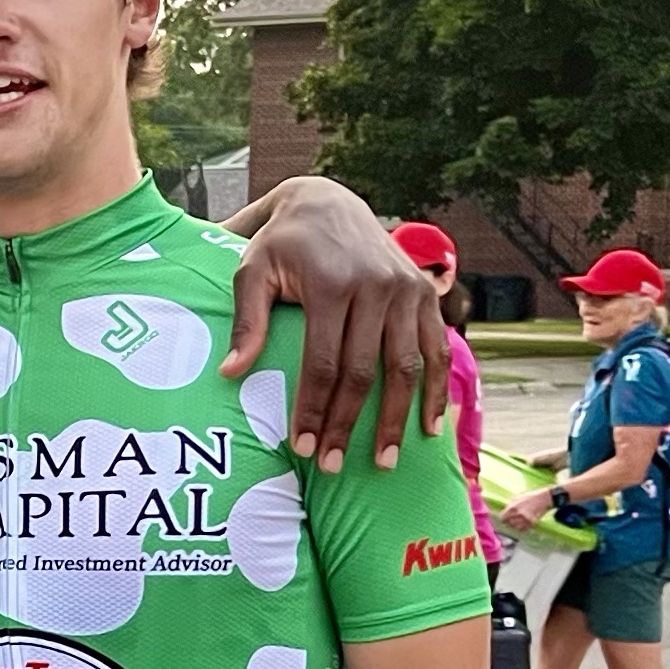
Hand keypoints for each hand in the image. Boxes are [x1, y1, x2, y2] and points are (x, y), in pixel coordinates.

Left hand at [221, 179, 443, 474]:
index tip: (303, 449)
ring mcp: (406, 289)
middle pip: (365, 372)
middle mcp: (375, 285)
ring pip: (407, 367)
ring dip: (398, 419)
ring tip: (386, 462)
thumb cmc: (281, 244)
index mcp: (330, 283)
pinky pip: (437, 349)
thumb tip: (230, 374)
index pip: (323, 363)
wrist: (327, 202)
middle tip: (334, 466)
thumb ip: (247, 321)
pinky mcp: (425, 293)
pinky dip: (438, 391)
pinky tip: (431, 428)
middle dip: (349, 425)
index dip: (314, 410)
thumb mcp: (252, 269)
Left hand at [497, 485, 555, 537]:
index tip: (504, 519)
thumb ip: (510, 505)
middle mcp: (518, 514)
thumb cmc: (530, 497)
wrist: (544, 499)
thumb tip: (504, 511)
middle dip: (509, 522)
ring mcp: (525, 519)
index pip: (503, 517)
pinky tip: (523, 523)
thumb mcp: (517, 497)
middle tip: (510, 521)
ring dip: (515, 525)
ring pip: (515, 527)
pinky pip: (523, 529)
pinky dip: (522, 527)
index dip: (503, 518)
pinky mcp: (532, 523)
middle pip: (509, 523)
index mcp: (513, 507)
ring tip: (517, 522)